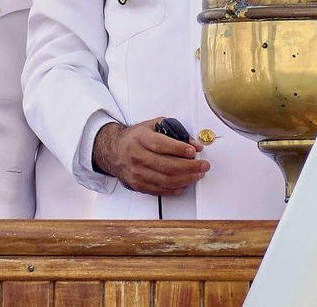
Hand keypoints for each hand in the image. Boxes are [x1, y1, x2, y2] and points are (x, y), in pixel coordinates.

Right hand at [92, 118, 208, 196]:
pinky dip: (176, 188)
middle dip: (189, 167)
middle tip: (203, 166)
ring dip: (186, 179)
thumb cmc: (135, 138)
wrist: (114, 151)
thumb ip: (174, 132)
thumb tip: (194, 144)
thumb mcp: (153, 126)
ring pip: (166, 180)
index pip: (161, 145)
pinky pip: (161, 190)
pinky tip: (185, 183)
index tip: (194, 151)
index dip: (179, 149)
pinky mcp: (139, 185)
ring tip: (197, 175)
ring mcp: (137, 173)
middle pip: (167, 166)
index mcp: (141, 139)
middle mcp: (137, 156)